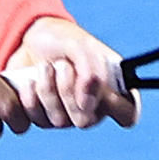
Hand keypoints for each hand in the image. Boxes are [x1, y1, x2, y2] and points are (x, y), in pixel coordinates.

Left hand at [6, 18, 140, 129]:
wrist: (32, 38)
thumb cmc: (65, 40)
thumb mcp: (81, 46)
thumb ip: (90, 71)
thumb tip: (87, 105)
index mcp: (113, 89)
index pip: (128, 113)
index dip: (117, 107)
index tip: (102, 91)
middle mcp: (93, 108)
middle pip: (86, 121)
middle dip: (69, 90)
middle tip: (63, 66)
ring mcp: (67, 117)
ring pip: (59, 121)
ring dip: (48, 88)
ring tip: (45, 66)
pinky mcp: (43, 119)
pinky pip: (37, 120)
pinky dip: (30, 96)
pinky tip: (29, 80)